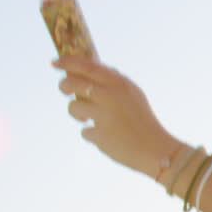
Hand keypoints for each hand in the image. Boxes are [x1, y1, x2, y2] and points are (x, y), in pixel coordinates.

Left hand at [52, 58, 182, 179]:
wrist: (156, 149)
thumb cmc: (143, 120)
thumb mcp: (133, 94)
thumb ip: (112, 83)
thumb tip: (84, 73)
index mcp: (119, 83)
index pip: (86, 66)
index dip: (66, 62)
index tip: (54, 62)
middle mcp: (109, 95)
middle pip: (71, 83)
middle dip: (64, 86)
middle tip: (66, 91)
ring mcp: (103, 115)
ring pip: (73, 108)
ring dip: (78, 114)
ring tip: (90, 120)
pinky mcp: (98, 135)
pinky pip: (84, 131)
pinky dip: (93, 134)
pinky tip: (107, 138)